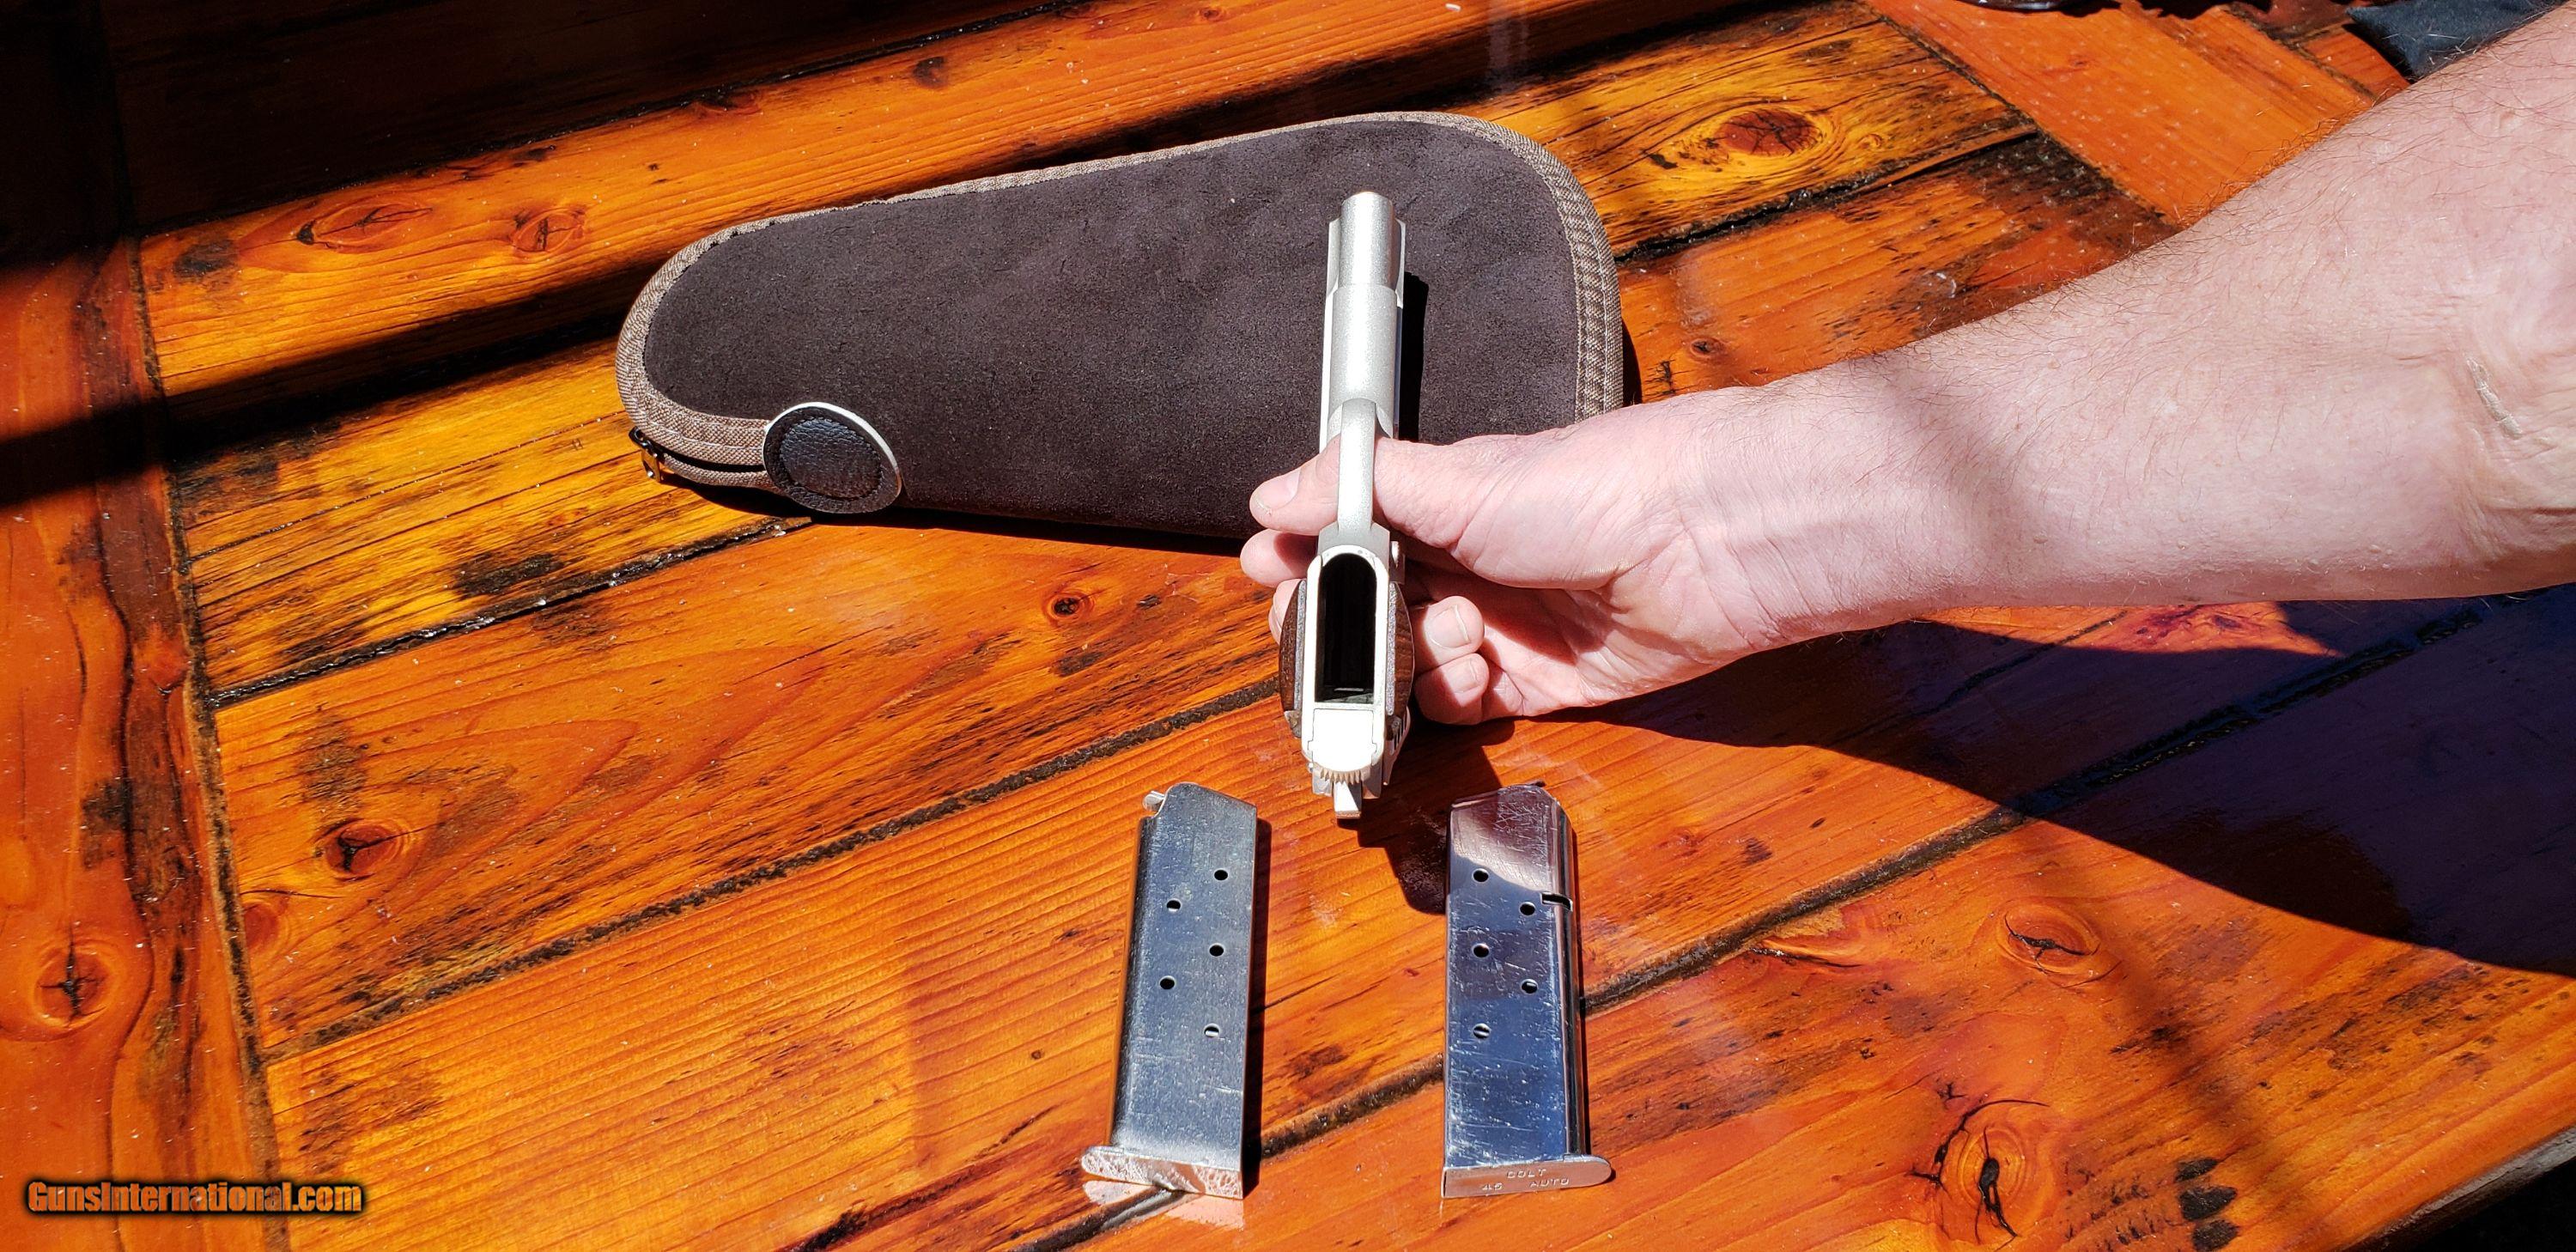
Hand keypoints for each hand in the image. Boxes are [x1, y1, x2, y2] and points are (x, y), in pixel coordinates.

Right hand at [1240, 392, 1912, 722]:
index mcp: (1439, 506)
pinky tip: (1480, 670)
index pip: (1343, 537)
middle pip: (1365, 613)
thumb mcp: (1457, 478)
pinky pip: (1462, 707)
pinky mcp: (1535, 684)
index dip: (1302, 561)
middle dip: (1337, 627)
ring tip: (1449, 633)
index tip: (1269, 574)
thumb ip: (1356, 488)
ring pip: (1405, 668)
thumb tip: (1270, 496)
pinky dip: (1454, 697)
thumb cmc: (1592, 486)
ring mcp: (1498, 628)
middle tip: (1325, 635)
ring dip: (1403, 662)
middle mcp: (1463, 566)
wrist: (1702, 541)